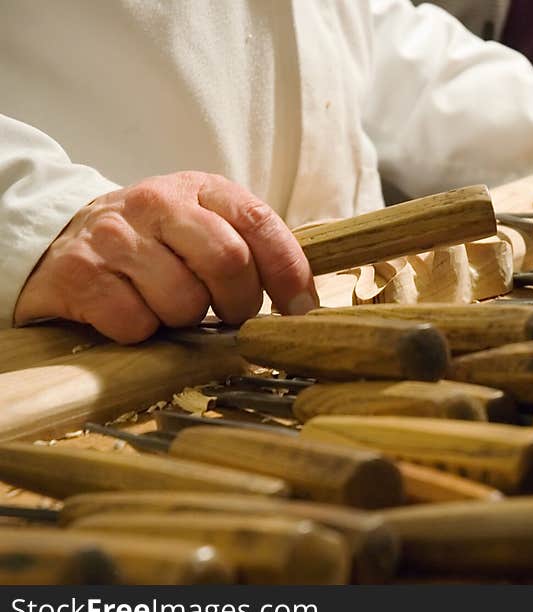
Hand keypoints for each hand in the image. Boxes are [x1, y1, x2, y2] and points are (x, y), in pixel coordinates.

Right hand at [13, 171, 316, 343]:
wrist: (61, 239)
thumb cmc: (152, 243)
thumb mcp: (202, 227)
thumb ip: (249, 250)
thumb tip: (302, 306)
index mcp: (200, 189)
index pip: (260, 222)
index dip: (290, 272)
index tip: (301, 310)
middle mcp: (157, 203)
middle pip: (229, 260)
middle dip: (238, 303)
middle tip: (226, 315)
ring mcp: (114, 235)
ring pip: (183, 300)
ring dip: (184, 321)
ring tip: (166, 306)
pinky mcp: (78, 272)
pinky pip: (136, 323)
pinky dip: (142, 332)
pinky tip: (129, 311)